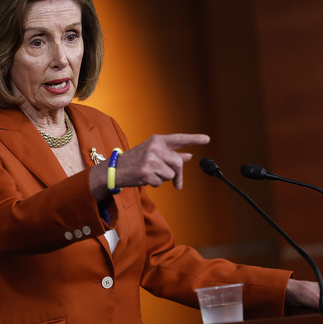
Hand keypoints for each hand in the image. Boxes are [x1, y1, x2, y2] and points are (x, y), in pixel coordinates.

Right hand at [89, 133, 209, 200]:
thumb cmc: (136, 161)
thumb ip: (171, 154)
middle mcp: (155, 147)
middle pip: (178, 163)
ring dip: (163, 179)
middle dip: (179, 175)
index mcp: (157, 140)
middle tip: (177, 183)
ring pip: (170, 175)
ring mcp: (150, 159)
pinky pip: (160, 182)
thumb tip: (189, 157)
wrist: (115, 169)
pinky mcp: (146, 171)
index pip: (179, 139)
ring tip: (151, 174)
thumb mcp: (153, 154)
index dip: (194, 139)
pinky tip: (145, 178)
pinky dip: (155, 184)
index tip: (207, 139)